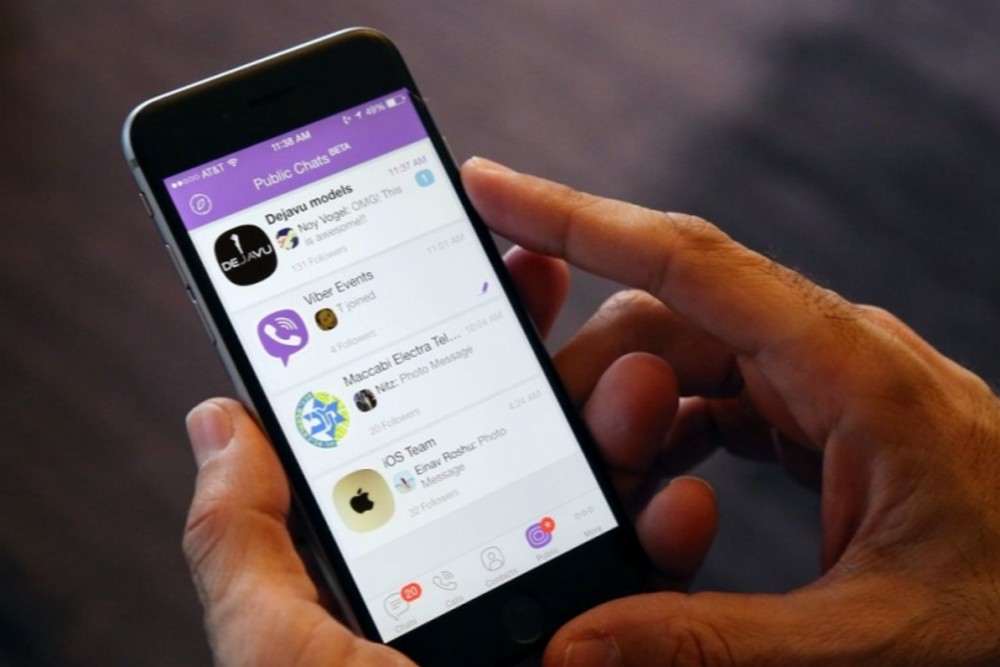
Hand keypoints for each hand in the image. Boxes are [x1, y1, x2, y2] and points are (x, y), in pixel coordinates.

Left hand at [182, 248, 712, 664]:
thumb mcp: (282, 659)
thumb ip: (243, 547)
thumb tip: (216, 422)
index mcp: (403, 568)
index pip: (436, 430)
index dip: (463, 341)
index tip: (496, 269)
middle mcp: (484, 582)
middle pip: (526, 446)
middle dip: (552, 362)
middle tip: (559, 296)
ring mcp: (559, 621)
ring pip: (601, 499)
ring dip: (625, 432)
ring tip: (640, 386)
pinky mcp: (620, 655)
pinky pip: (658, 586)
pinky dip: (676, 533)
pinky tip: (685, 502)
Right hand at [461, 158, 999, 665]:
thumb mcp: (866, 637)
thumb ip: (714, 639)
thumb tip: (577, 645)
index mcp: (854, 376)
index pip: (690, 264)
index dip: (579, 218)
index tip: (494, 188)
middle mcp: (833, 356)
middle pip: (667, 320)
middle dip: (592, 380)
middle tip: (552, 461)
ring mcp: (825, 383)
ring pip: (685, 359)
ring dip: (629, 418)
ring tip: (610, 495)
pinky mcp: (820, 416)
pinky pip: (716, 399)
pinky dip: (667, 438)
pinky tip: (657, 493)